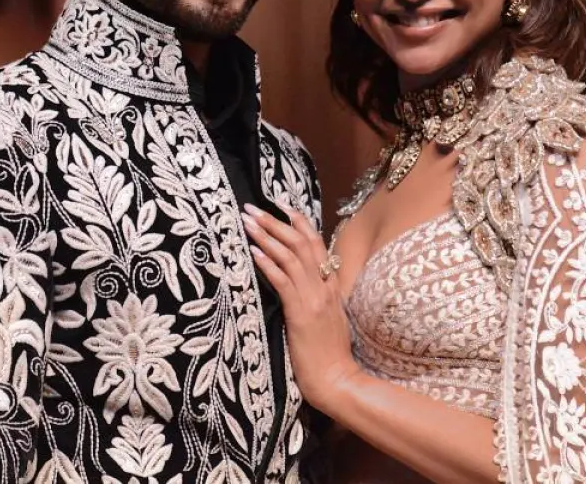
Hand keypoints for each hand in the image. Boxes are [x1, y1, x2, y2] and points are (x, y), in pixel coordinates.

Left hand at [241, 203, 360, 413]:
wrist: (337, 380)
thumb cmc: (329, 354)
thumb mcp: (329, 317)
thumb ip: (319, 296)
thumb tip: (301, 280)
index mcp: (331, 287)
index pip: (317, 244)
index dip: (299, 222)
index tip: (282, 206)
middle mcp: (324, 288)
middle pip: (301, 244)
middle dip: (275, 223)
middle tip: (253, 208)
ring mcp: (314, 300)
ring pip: (291, 257)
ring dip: (267, 237)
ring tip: (248, 222)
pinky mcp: (301, 314)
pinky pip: (283, 282)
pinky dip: (268, 264)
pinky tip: (253, 252)